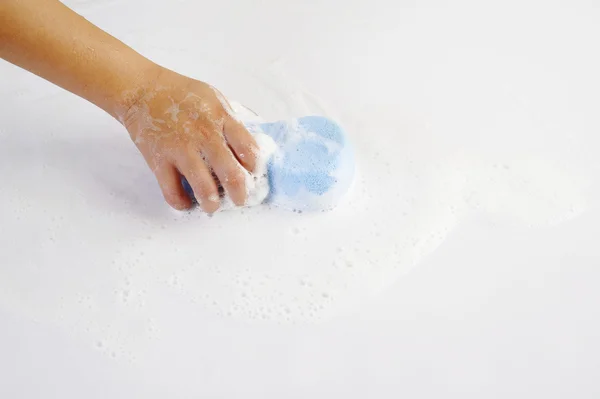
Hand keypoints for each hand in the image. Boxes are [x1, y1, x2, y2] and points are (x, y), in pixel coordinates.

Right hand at [119, 67, 257, 211]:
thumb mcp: (215, 98)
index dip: (254, 166)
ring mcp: (181, 150)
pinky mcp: (159, 161)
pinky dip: (181, 203)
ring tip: (213, 206)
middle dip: (240, 194)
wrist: (142, 90)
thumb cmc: (182, 94)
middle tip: (240, 200)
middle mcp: (204, 135)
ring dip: (212, 204)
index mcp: (221, 118)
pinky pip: (172, 192)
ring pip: (203, 188)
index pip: (248, 149)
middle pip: (231, 173)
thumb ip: (232, 120)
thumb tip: (253, 141)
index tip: (252, 174)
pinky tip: (186, 202)